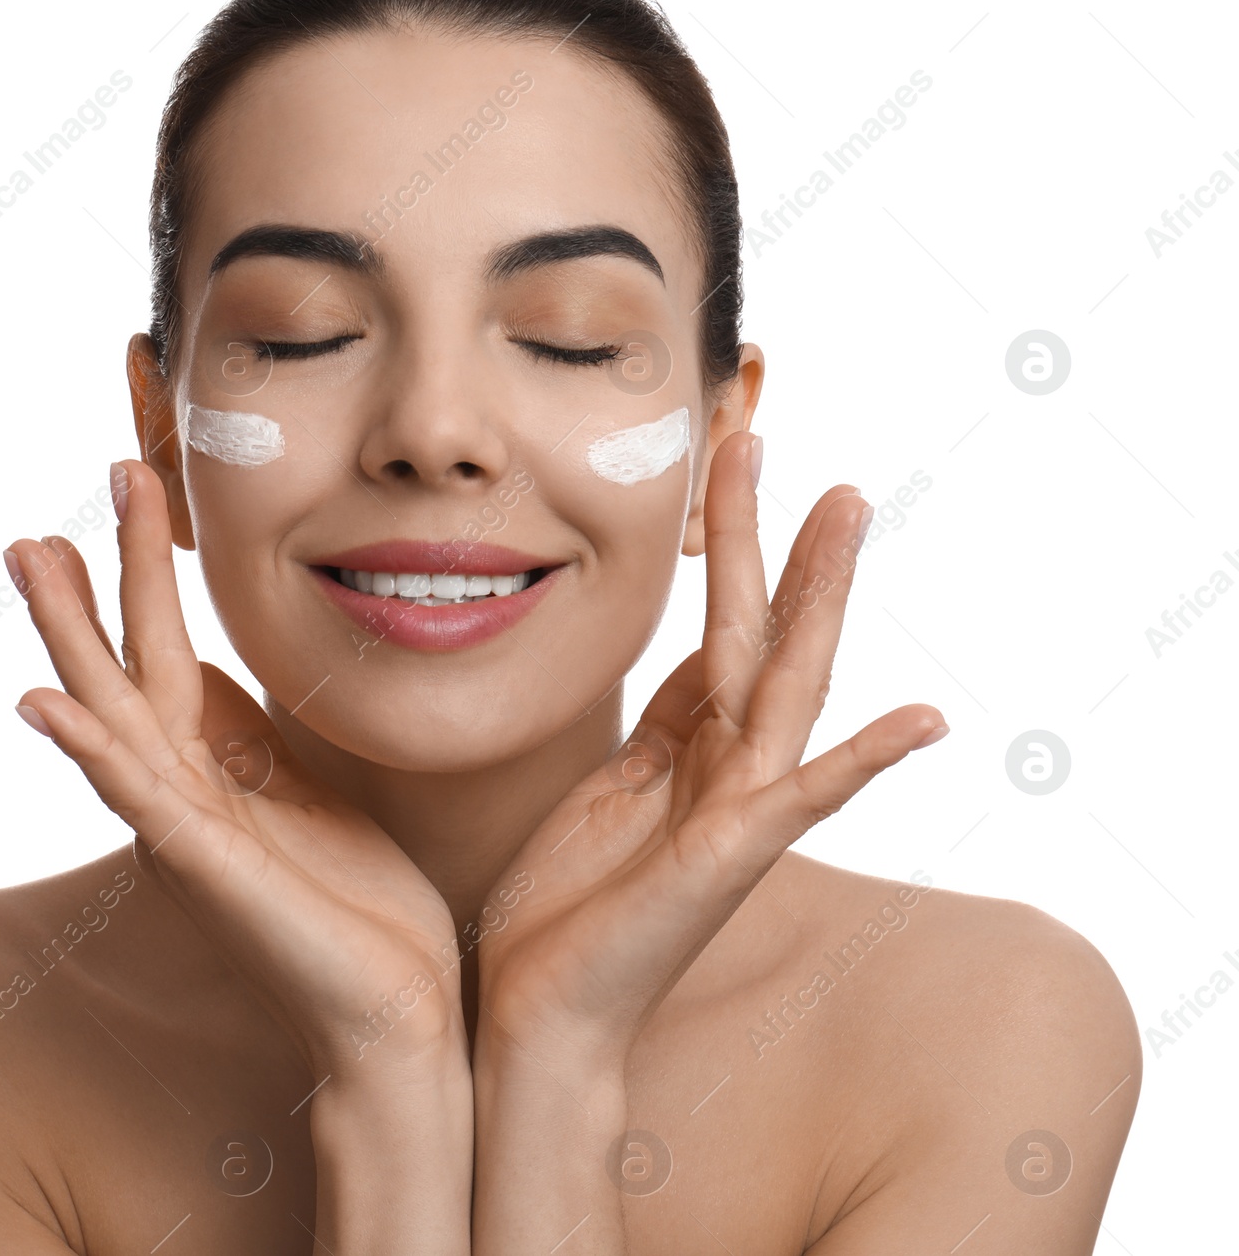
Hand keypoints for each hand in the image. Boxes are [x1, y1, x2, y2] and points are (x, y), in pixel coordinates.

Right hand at [3, 459, 464, 1080]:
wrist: (397, 1007)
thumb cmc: (358, 906)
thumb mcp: (305, 790)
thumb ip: (256, 735)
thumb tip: (220, 671)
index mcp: (211, 773)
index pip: (162, 656)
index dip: (141, 577)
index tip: (125, 493)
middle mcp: (182, 796)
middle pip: (123, 670)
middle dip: (91, 586)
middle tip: (45, 508)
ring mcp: (185, 831)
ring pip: (114, 712)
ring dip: (70, 634)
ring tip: (30, 555)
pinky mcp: (205, 869)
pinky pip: (138, 797)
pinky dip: (89, 748)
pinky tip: (41, 703)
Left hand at [474, 431, 946, 1065]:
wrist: (539, 1009)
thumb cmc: (568, 906)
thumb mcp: (613, 784)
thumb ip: (665, 725)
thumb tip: (699, 656)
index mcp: (693, 751)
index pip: (725, 631)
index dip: (730, 547)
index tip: (735, 461)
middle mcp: (728, 772)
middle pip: (764, 638)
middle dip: (781, 545)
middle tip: (801, 452)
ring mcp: (736, 815)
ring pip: (787, 685)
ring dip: (819, 598)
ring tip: (845, 512)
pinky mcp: (726, 861)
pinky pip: (802, 800)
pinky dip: (864, 760)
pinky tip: (922, 716)